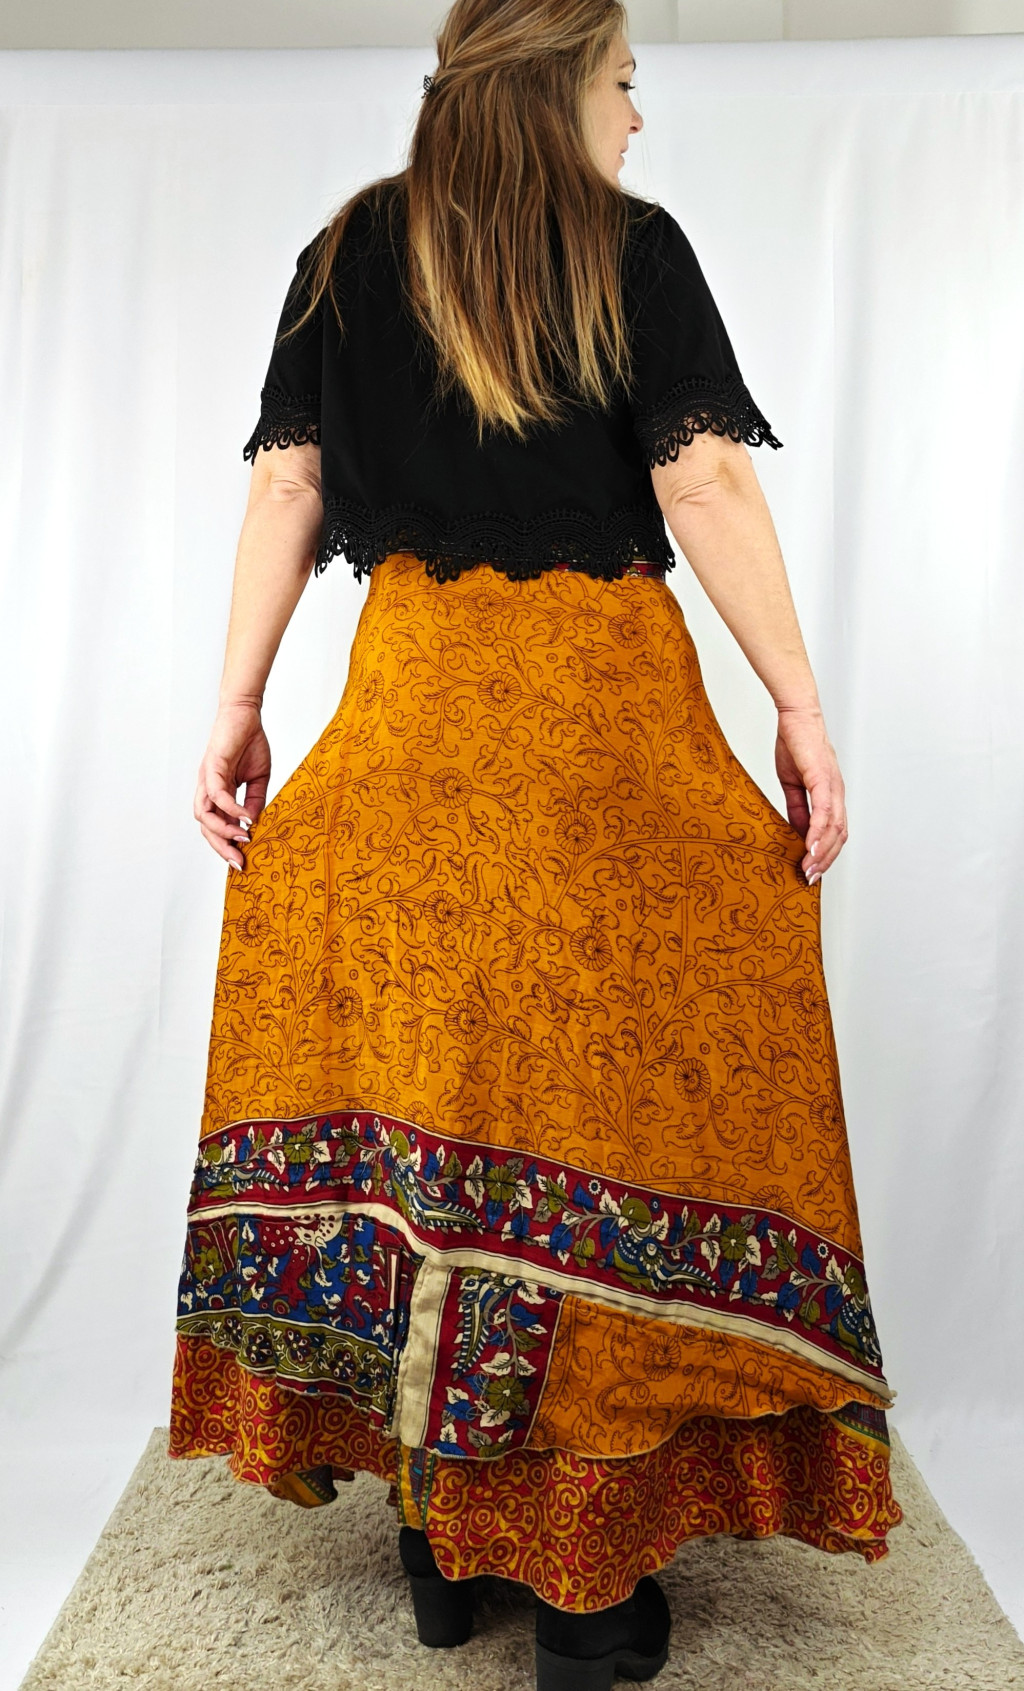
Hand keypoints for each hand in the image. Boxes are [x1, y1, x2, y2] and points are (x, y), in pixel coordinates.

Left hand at [194, 701, 270, 869]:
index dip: (227, 845)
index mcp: (218, 793)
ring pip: (204, 815)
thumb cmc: (250, 743)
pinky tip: (246, 817)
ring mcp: (207, 779)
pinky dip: (230, 809)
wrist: (246, 714)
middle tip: (239, 862)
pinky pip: (217, 795)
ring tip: (243, 839)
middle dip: (221, 847)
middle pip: (206, 827)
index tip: (244, 861)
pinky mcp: (212, 767)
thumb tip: (253, 824)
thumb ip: (254, 801)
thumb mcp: (258, 779)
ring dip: (222, 831)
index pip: (217, 826)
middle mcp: (208, 789)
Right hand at [774, 705, 847, 882]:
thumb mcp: (792, 783)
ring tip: (807, 870)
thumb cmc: (795, 744)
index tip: (810, 871)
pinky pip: (823, 812)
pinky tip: (808, 848)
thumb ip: (797, 807)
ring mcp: (832, 786)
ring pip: (834, 829)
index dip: (825, 854)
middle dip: (825, 861)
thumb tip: (798, 831)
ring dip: (821, 853)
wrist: (795, 716)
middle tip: (809, 879)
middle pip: (839, 836)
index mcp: (831, 795)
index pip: (834, 832)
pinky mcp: (822, 778)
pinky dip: (817, 833)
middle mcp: (837, 793)